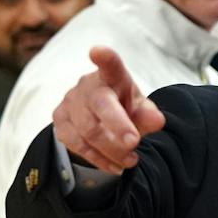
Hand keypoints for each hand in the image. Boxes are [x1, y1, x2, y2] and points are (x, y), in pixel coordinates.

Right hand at [52, 47, 165, 174]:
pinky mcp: (59, 119)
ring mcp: (70, 101)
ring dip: (112, 150)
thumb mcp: (140, 110)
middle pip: (101, 105)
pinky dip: (97, 159)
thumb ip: (148, 115)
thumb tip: (158, 121)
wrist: (98, 118)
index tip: (97, 51)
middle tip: (135, 144)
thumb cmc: (123, 107)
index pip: (110, 64)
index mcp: (112, 75)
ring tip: (130, 161)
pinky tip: (114, 165)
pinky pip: (76, 144)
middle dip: (118, 126)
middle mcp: (88, 84)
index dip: (104, 58)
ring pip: (88, 130)